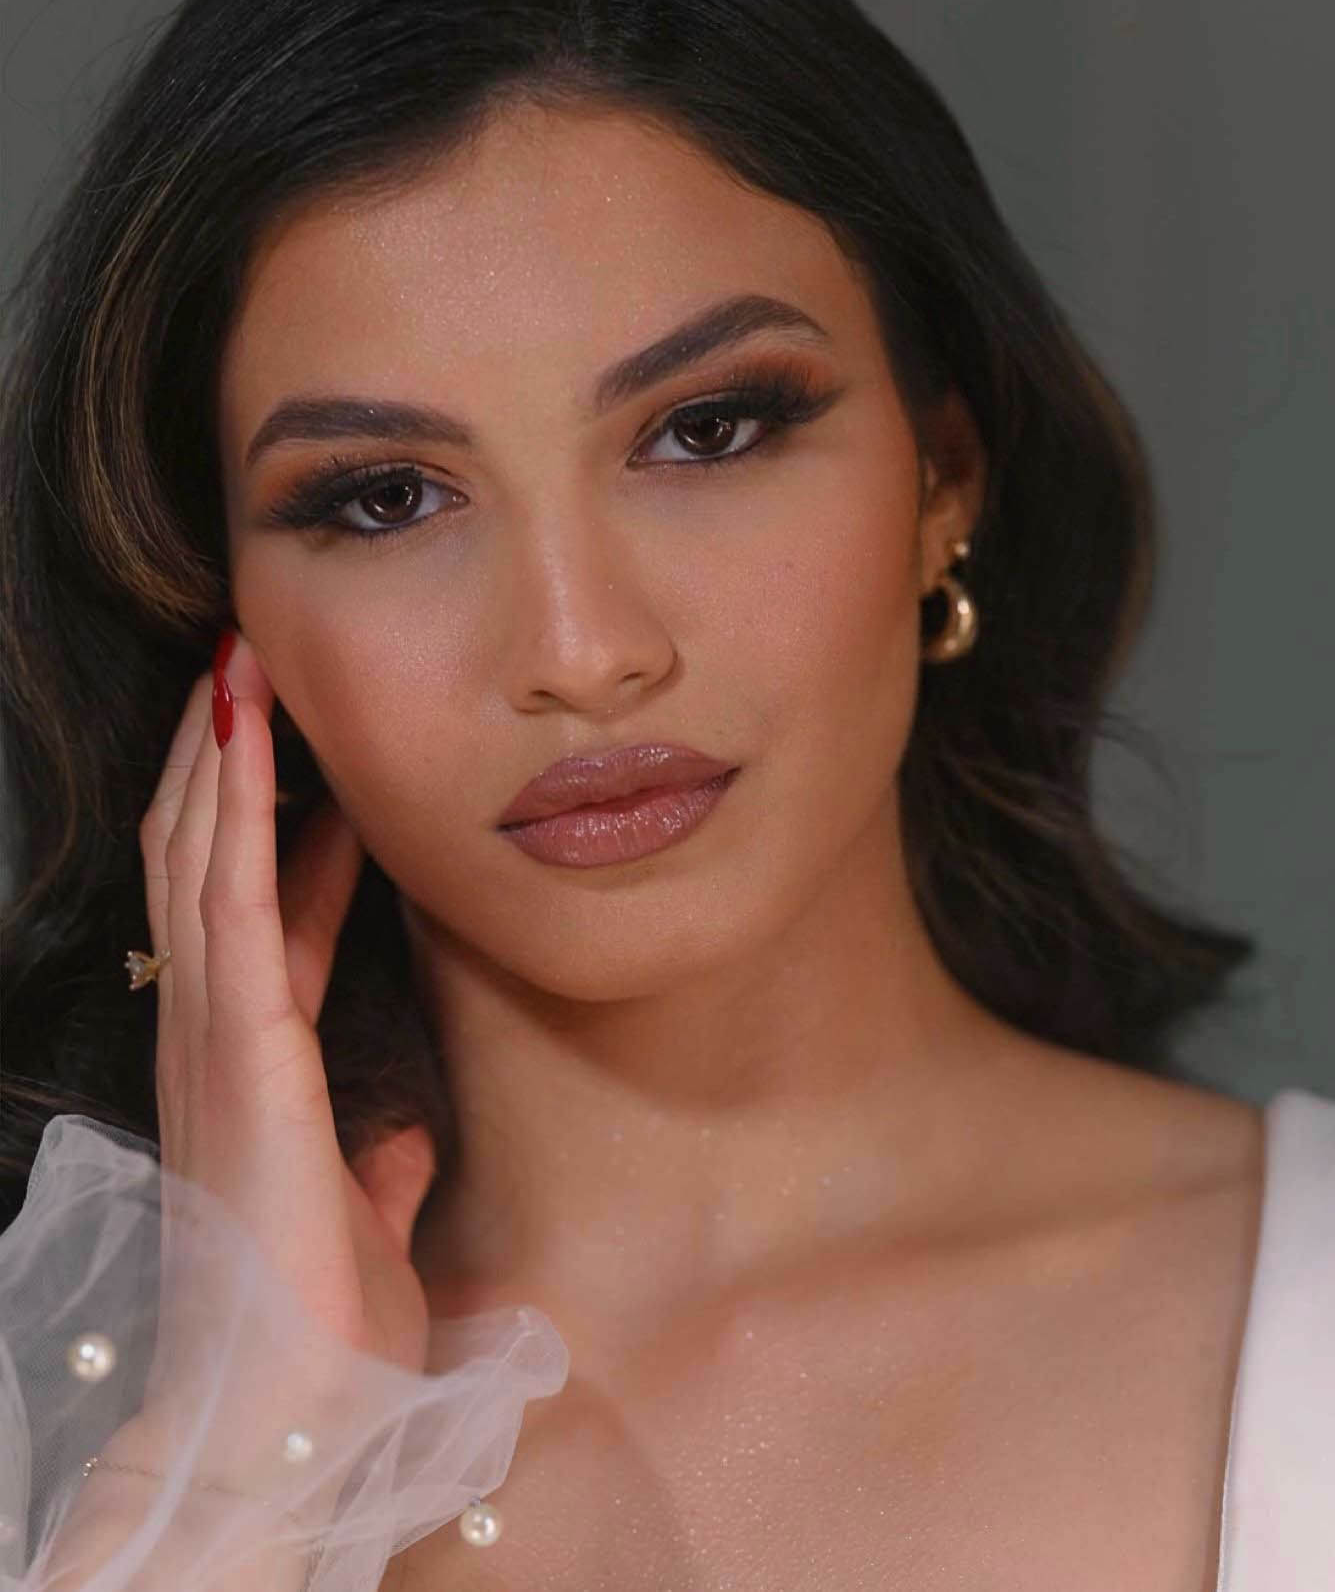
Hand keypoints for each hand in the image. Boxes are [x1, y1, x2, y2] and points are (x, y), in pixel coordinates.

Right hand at [137, 631, 436, 1394]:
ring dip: (220, 752)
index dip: (280, 831)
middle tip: (248, 665)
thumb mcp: (363, 1216)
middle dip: (227, 760)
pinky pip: (235, 896)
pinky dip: (238, 804)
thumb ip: (374, 1162)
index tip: (308, 757)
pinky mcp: (239, 1041)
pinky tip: (243, 729)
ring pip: (204, 857)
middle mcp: (217, 1034)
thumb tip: (397, 1131)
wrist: (296, 1407)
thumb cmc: (324, 1322)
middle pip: (209, 863)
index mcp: (253, 1064)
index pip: (264, 919)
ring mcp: (216, 1032)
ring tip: (236, 661)